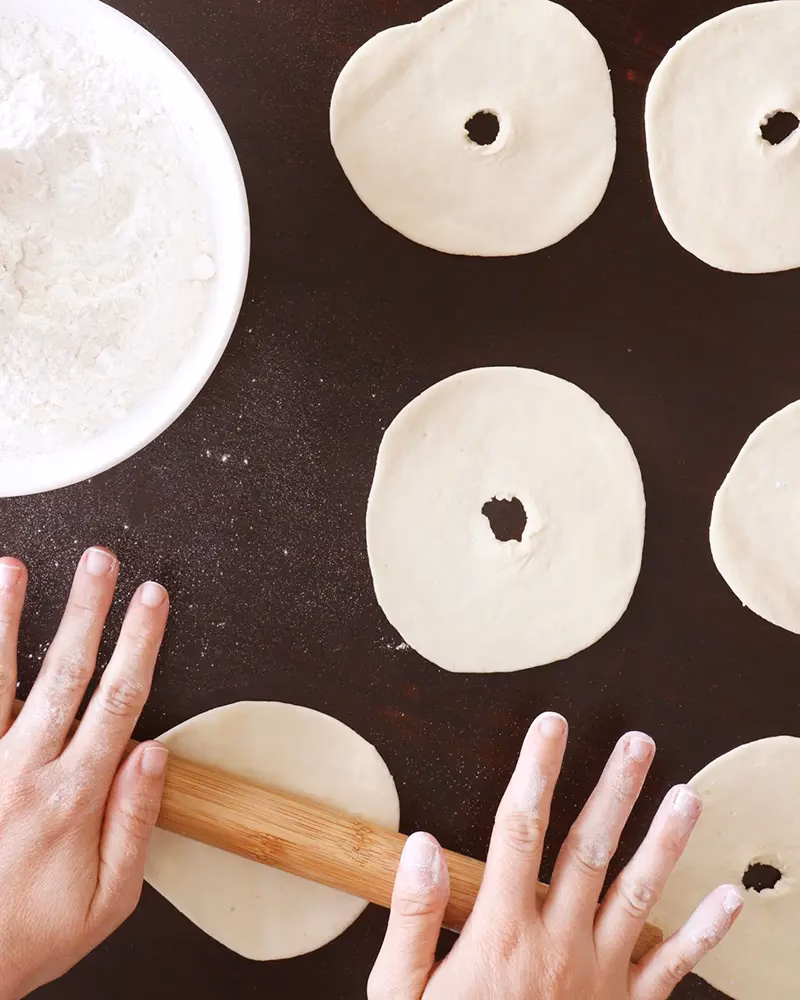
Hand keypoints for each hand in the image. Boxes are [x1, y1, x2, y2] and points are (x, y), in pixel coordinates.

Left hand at [0, 549, 169, 999]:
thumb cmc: (24, 936)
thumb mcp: (105, 902)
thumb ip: (134, 823)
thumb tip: (154, 753)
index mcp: (71, 798)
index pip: (118, 699)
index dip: (139, 642)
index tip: (152, 599)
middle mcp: (21, 771)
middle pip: (64, 673)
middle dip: (87, 610)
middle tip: (101, 563)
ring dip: (7, 621)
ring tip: (13, 571)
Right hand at [370, 713, 742, 999]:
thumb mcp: (400, 997)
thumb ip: (411, 920)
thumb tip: (423, 845)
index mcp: (501, 933)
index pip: (517, 829)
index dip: (535, 771)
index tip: (550, 726)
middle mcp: (558, 945)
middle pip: (589, 850)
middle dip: (615, 791)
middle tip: (639, 744)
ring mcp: (598, 979)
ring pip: (638, 898)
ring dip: (666, 844)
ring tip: (689, 797)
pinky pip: (670, 971)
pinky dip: (703, 936)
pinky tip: (728, 900)